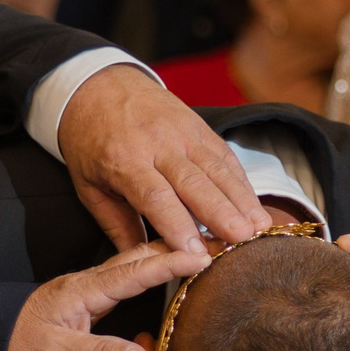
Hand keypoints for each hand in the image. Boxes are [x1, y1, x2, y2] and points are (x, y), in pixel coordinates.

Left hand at [6, 240, 207, 350]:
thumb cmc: (19, 345)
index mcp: (85, 290)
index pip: (135, 271)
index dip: (171, 263)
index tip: (205, 257)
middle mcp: (94, 280)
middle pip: (145, 254)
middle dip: (185, 244)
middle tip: (224, 240)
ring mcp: (97, 283)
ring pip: (143, 257)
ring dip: (177, 249)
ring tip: (212, 245)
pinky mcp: (98, 290)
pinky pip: (137, 269)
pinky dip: (163, 262)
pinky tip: (179, 264)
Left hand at [56, 65, 268, 253]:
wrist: (98, 85)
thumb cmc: (89, 141)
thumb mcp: (88, 185)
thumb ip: (115, 225)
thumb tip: (139, 265)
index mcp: (123, 160)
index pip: (155, 197)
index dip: (178, 225)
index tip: (196, 254)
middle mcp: (156, 143)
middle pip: (194, 182)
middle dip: (222, 213)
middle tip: (243, 240)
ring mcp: (181, 131)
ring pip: (216, 168)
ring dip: (241, 198)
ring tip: (260, 226)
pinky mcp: (198, 125)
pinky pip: (223, 155)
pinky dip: (241, 180)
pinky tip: (254, 204)